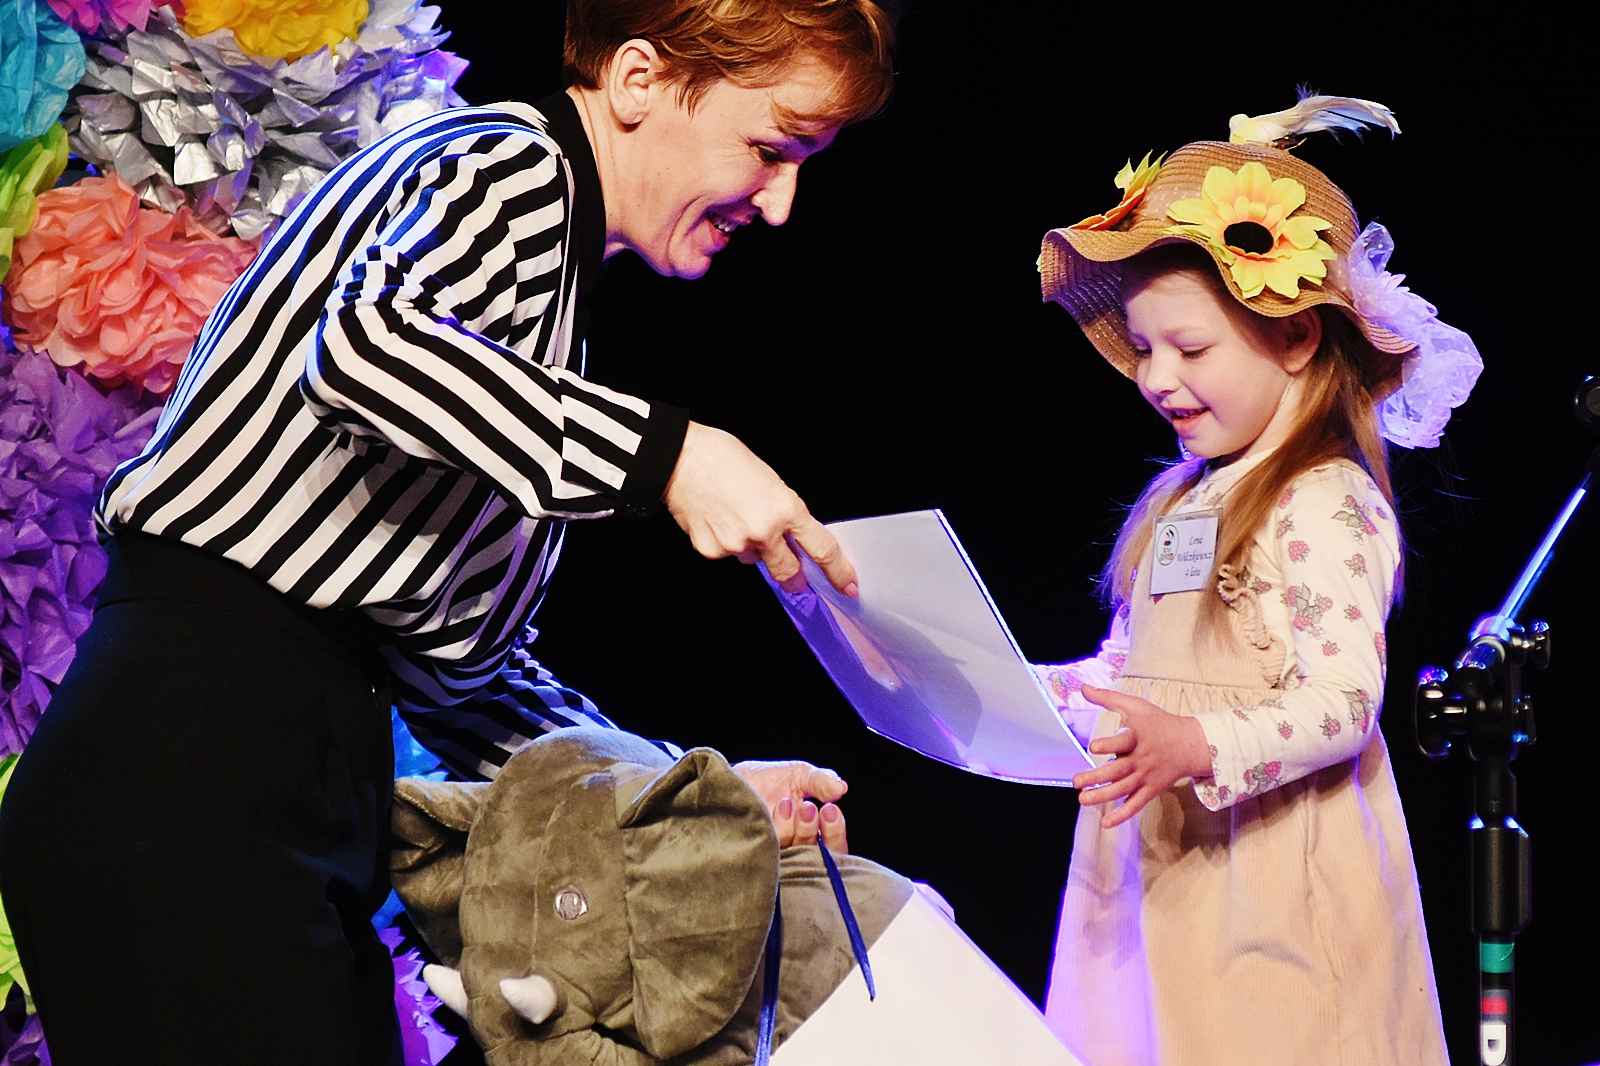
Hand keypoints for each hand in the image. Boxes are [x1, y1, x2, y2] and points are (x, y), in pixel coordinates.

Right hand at [664, 422, 857, 596]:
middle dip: (795, 578)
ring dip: (754, 549)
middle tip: (796, 578)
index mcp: (786, 508)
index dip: (838, 571)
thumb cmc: (724, 460)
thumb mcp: (771, 481)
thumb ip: (785, 512)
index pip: (822, 549)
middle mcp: (764, 531)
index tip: (848, 585)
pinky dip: (728, 543)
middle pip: (789, 571)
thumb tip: (791, 538)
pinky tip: (717, 520)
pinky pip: (729, 555)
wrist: (681, 459)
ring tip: (737, 517)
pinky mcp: (712, 551)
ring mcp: (737, 544)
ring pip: (755, 559)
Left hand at [732, 759, 848, 852]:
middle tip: (808, 807)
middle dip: (813, 830)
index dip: (835, 832)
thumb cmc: (767, 781)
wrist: (730, 781)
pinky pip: (766, 856)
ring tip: (785, 803)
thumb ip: (820, 781)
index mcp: (813, 836)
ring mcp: (774, 859)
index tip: (830, 809)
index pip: (834, 847)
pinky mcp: (753, 858)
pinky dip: (771, 834)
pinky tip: (768, 813)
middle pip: (817, 860)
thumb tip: (841, 787)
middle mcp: (797, 853)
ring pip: (791, 857)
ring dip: (791, 829)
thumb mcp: (798, 775)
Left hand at [1070, 686, 1211, 828]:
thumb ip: (1108, 698)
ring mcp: (1146, 777)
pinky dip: (1122, 815)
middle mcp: (1141, 759)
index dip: (1109, 745)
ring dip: (1103, 796)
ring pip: (1123, 789)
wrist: (1190, 744)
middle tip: (1077, 781)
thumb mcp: (1135, 706)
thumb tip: (1083, 688)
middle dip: (1097, 777)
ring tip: (1083, 799)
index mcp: (1137, 737)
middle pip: (1118, 770)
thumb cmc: (1158, 722)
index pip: (1123, 741)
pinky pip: (1136, 805)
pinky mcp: (1151, 790)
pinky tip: (1105, 822)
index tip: (1093, 747)